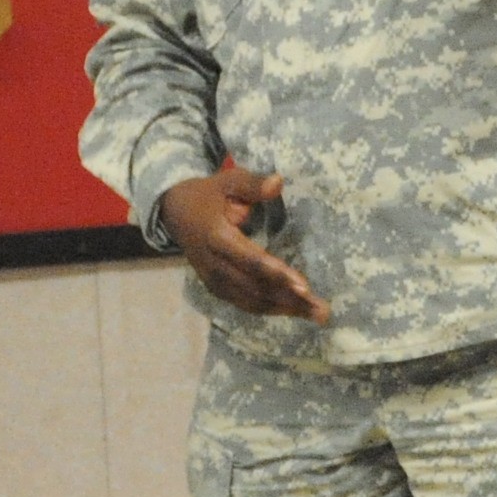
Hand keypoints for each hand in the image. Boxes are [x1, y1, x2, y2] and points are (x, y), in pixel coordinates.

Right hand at [161, 164, 329, 322]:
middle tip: (322, 311)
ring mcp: (213, 279)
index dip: (276, 273)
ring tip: (316, 315)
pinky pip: (244, 303)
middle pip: (255, 287)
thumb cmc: (207, 195)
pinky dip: (270, 309)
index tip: (304, 286)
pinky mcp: (216, 288)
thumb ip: (252, 184)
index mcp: (216, 237)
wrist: (173, 213)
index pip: (249, 260)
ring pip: (251, 301)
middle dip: (290, 300)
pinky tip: (294, 311)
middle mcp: (213, 264)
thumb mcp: (227, 181)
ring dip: (285, 310)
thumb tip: (278, 182)